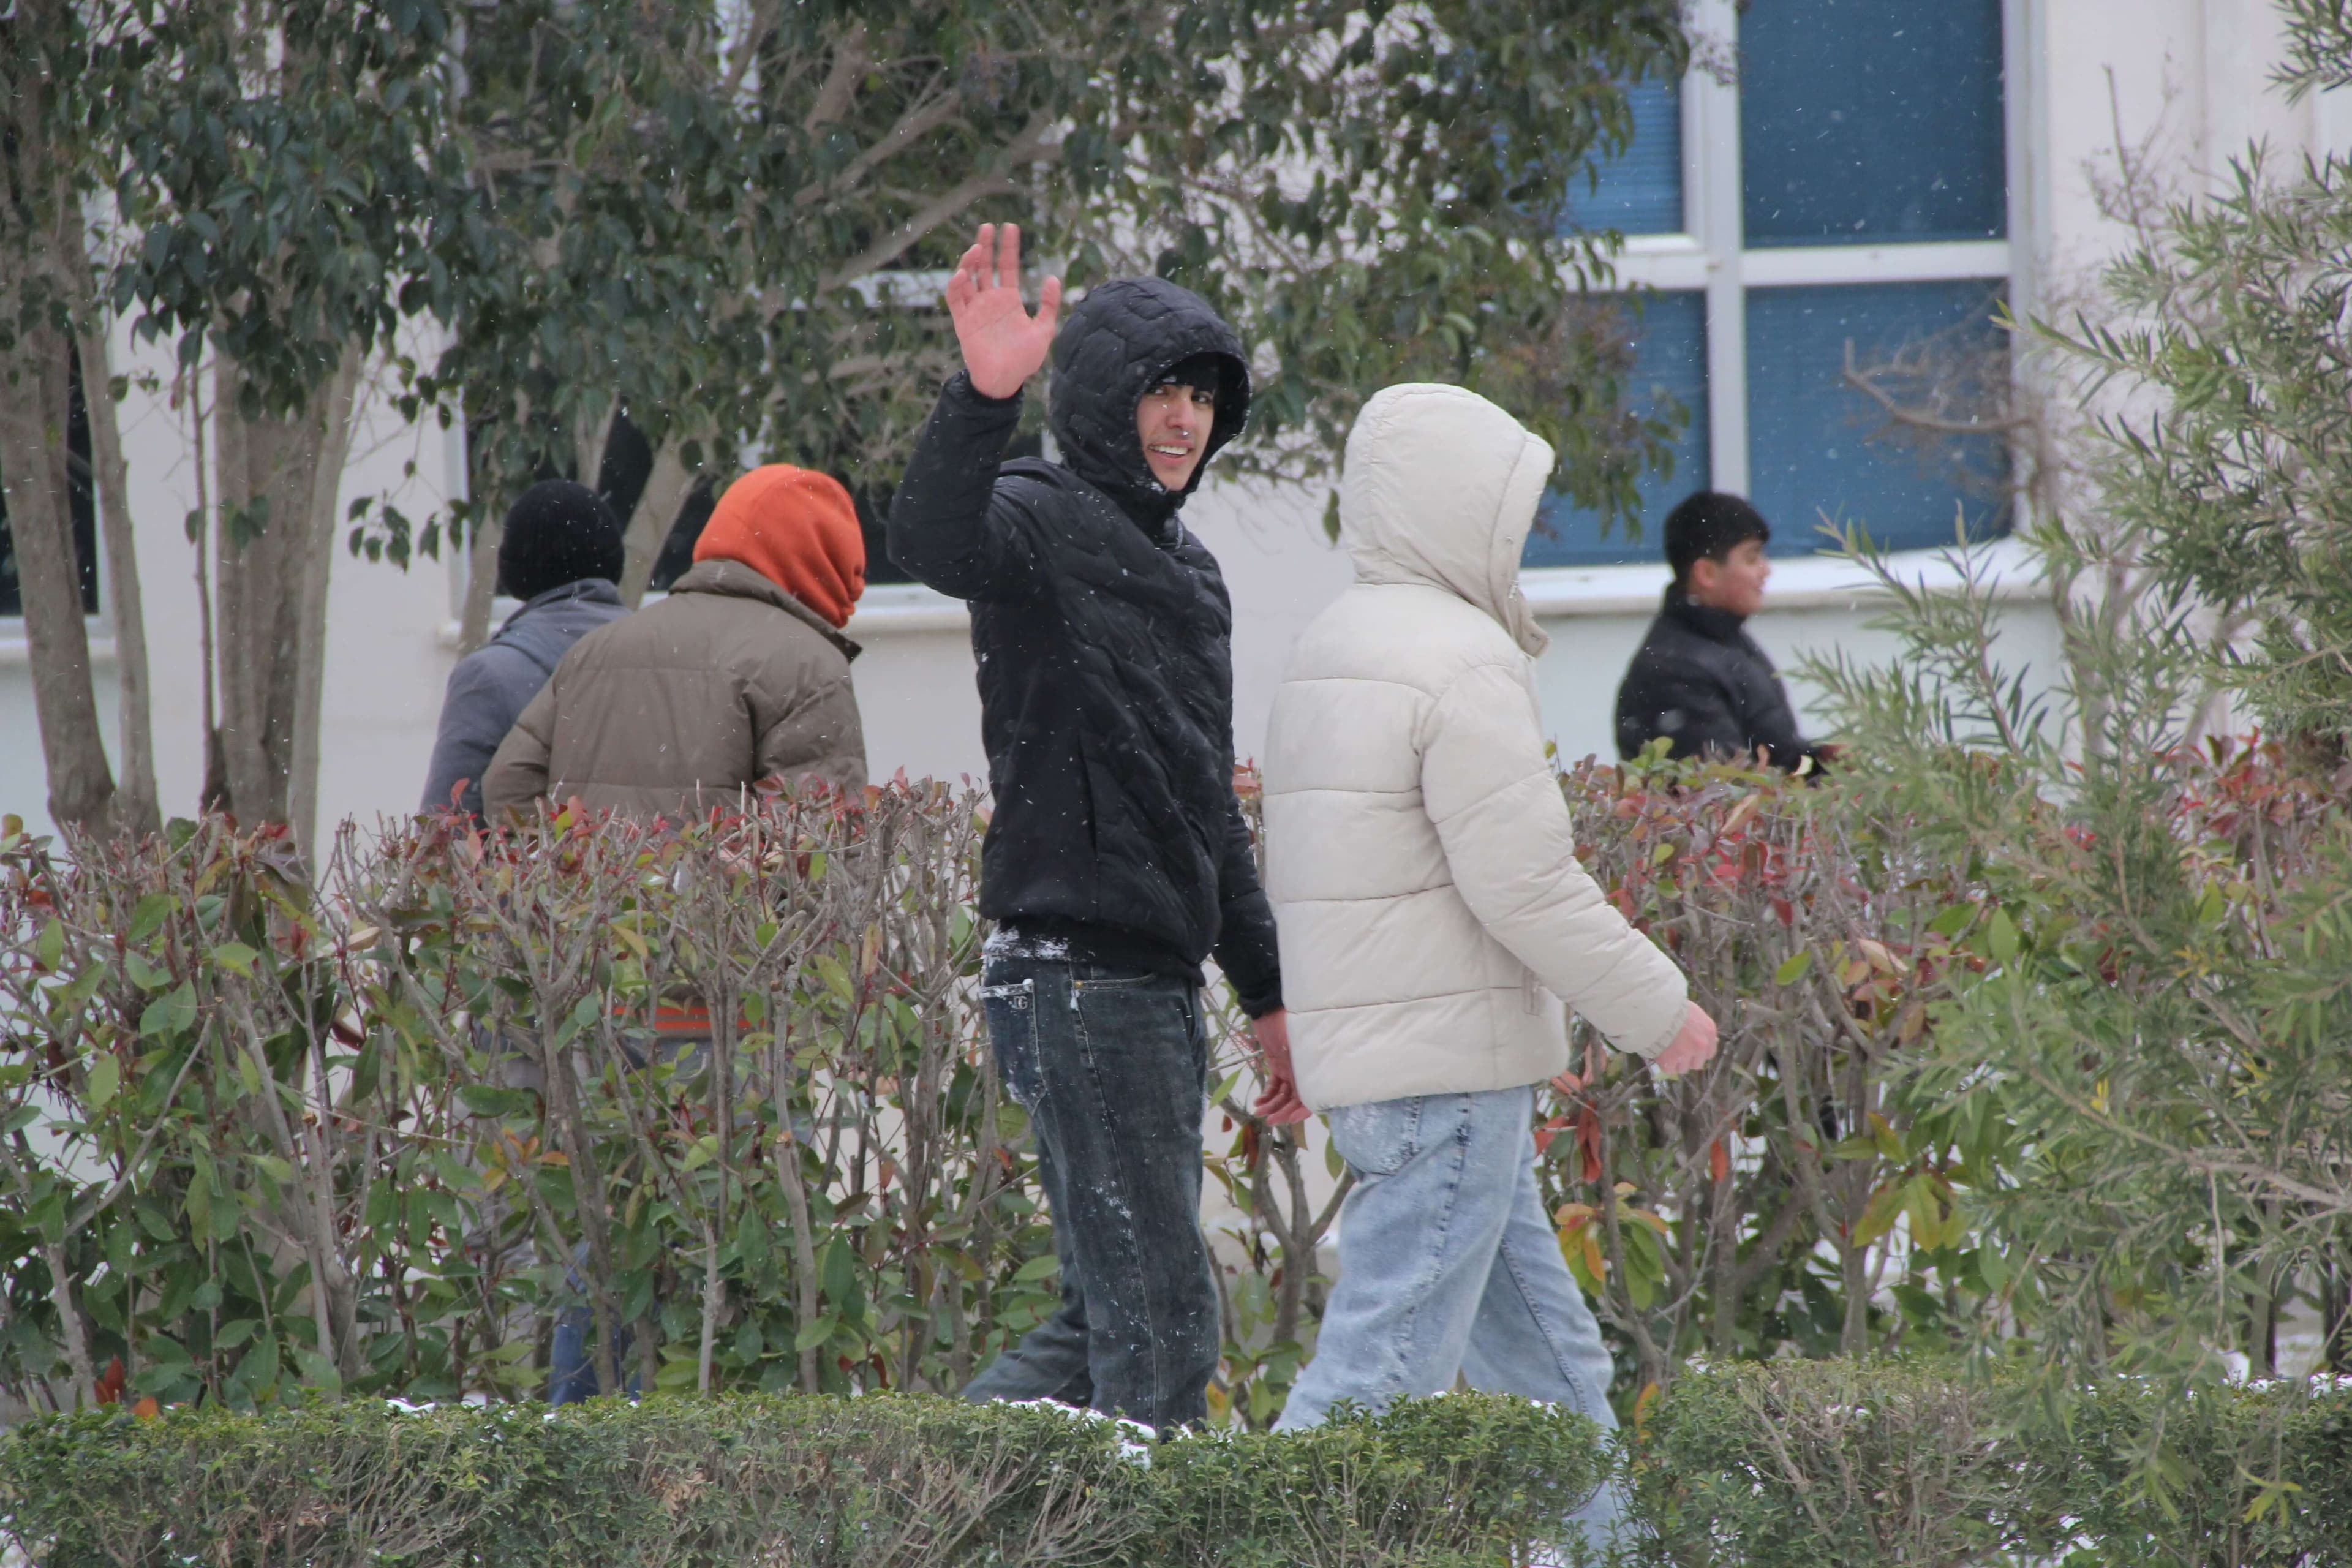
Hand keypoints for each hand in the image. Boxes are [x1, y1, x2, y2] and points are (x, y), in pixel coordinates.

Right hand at [945, 222, 1062, 399]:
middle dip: (986, 245)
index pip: (1007, 266)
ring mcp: (975, 309)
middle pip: (985, 266)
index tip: (1010, 227)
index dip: (1009, 247)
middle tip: (988, 227)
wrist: (1005, 381)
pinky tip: (963, 274)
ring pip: (968, 277)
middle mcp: (990, 300)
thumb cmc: (1024, 359)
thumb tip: (1053, 278)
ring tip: (977, 249)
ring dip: (969, 261)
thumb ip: (1049, 305)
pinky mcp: (963, 321)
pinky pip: (955, 299)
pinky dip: (956, 285)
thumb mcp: (1044, 330)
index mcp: (1008, 299)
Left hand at [1249, 1009, 1309, 1123]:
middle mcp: (1301, 1071)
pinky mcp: (1277, 1065)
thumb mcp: (1296, 1048)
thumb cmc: (1285, 1027)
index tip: (1290, 1119)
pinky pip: (1274, 1085)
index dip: (1302, 1110)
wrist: (1269, 1010)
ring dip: (1272, 1105)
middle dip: (1283, 1111)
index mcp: (1311, 1068)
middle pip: (1295, 1099)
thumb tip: (1304, 1097)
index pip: (1310, 1096)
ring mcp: (1289, 1069)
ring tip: (1259, 1112)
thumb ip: (1300, 1070)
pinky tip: (1258, 1101)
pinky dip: (1267, 1095)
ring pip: (1282, 1094)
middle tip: (1269, 1121)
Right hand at [1652, 1001, 1717, 1076]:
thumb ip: (1698, 1026)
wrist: (1656, 1008)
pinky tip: (1659, 1055)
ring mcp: (1686, 1053)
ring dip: (1674, 1063)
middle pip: (1697, 1064)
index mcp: (1708, 1031)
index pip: (1709, 1053)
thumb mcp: (1692, 1012)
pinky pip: (1668, 1069)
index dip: (1698, 1054)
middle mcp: (1701, 1045)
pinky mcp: (1671, 1059)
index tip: (1691, 1052)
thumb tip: (1698, 1037)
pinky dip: (1663, 1064)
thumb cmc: (1673, 1005)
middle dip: (1687, 1060)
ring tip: (1665, 1052)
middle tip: (1676, 1053)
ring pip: (1683, 1068)